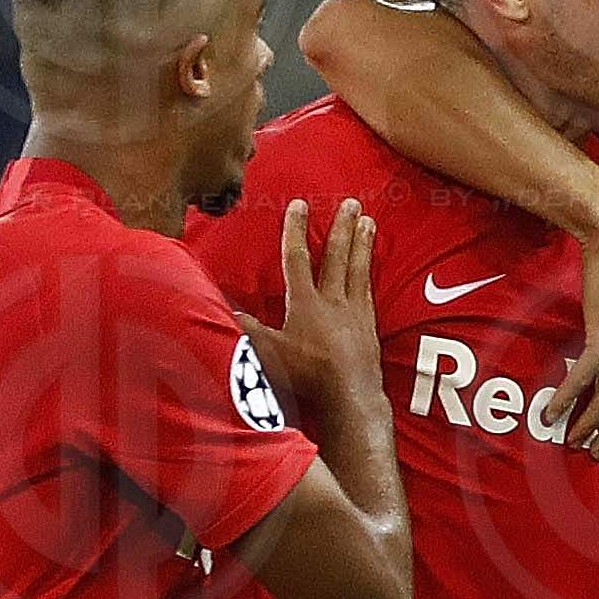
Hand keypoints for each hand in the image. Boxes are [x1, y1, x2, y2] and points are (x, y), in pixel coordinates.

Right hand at [240, 197, 382, 415]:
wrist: (349, 397)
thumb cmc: (306, 377)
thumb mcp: (268, 354)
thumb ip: (247, 330)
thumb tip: (226, 309)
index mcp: (304, 303)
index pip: (297, 258)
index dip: (295, 230)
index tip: (299, 205)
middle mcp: (332, 301)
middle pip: (336, 256)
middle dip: (341, 227)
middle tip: (351, 202)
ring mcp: (355, 313)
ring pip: (358, 269)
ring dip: (362, 243)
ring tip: (368, 221)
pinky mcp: (369, 327)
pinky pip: (370, 291)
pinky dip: (370, 274)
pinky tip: (372, 266)